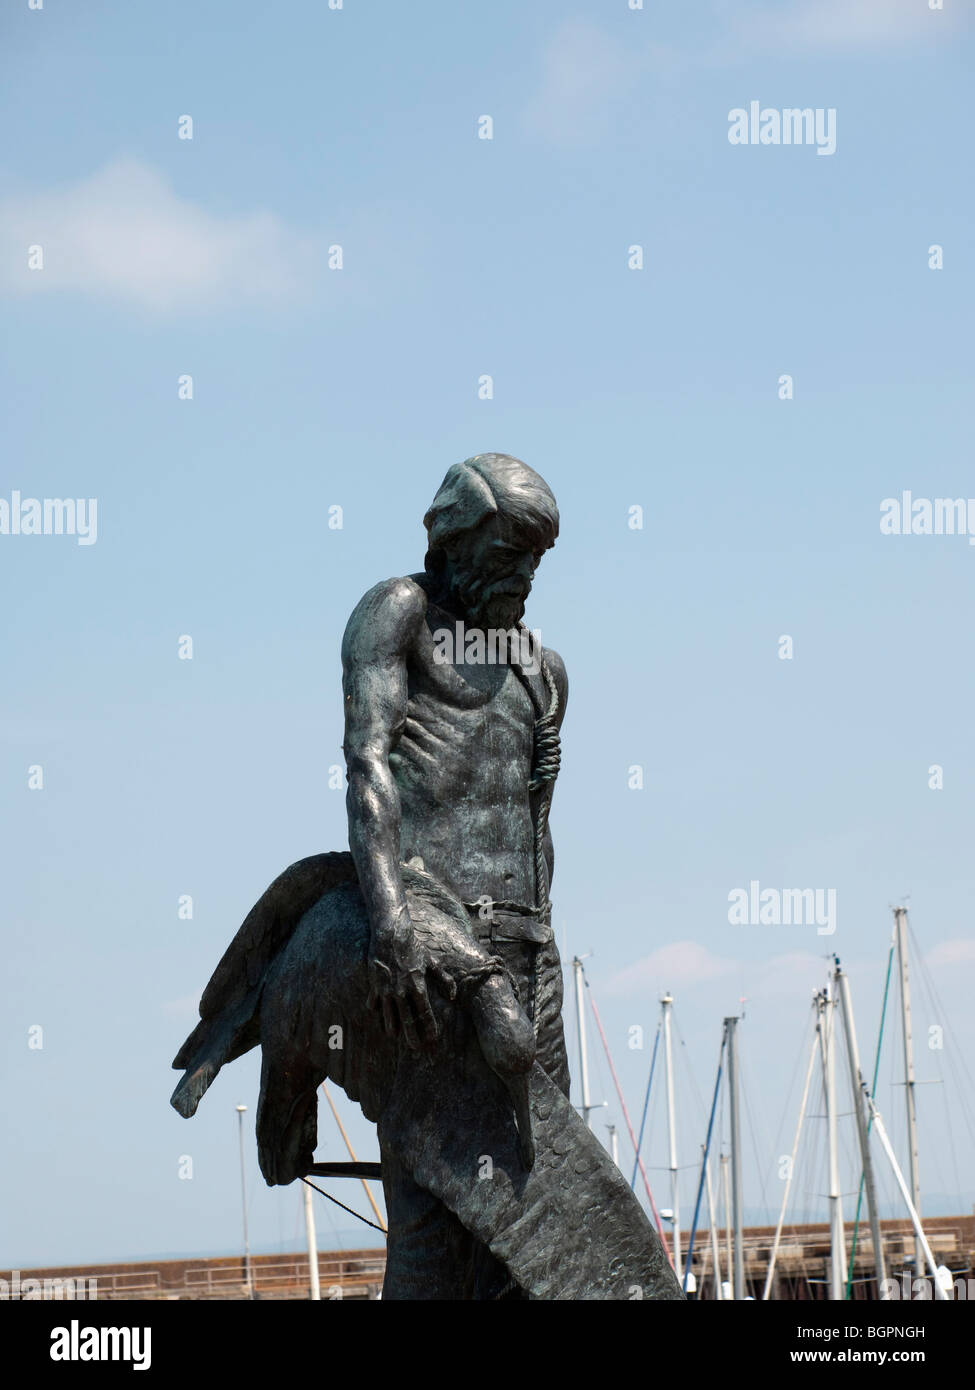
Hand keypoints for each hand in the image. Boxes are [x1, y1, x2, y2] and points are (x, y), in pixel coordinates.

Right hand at [367, 922, 456, 1048]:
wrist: (390, 934)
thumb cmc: (413, 946)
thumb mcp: (431, 961)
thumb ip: (444, 979)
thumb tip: (453, 995)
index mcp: (418, 985)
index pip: (425, 1012)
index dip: (430, 1026)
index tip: (433, 1038)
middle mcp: (402, 991)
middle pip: (407, 1019)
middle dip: (412, 1035)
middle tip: (416, 1048)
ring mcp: (387, 989)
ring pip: (389, 1015)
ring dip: (392, 1027)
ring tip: (393, 1036)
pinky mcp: (375, 985)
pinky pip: (374, 1002)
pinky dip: (376, 1010)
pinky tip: (377, 1015)